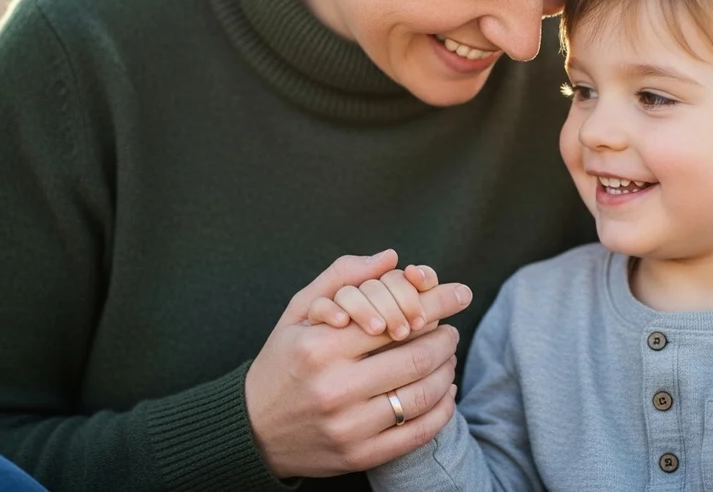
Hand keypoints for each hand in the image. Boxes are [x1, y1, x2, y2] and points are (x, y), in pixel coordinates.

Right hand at [245, 250, 473, 478]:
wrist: (253, 430)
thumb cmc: (281, 363)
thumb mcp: (298, 313)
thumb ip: (342, 277)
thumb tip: (390, 257)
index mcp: (320, 348)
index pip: (396, 317)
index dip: (437, 303)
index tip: (459, 294)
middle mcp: (334, 388)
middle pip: (417, 357)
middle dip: (446, 339)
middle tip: (450, 331)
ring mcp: (349, 426)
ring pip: (423, 395)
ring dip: (447, 372)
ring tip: (447, 359)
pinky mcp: (360, 455)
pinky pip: (418, 432)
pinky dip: (442, 409)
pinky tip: (443, 392)